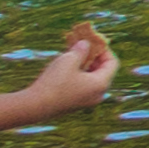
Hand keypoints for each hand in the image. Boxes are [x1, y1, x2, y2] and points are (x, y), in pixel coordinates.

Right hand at [0, 25, 120, 133]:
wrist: (36, 106)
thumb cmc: (55, 82)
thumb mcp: (69, 60)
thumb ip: (81, 49)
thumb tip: (86, 44)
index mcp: (101, 84)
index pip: (112, 63)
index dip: (104, 50)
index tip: (94, 41)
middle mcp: (99, 95)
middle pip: (103, 71)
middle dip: (93, 56)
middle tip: (83, 45)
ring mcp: (88, 101)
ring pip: (92, 78)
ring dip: (84, 64)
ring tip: (73, 53)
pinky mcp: (76, 103)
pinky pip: (83, 85)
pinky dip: (79, 74)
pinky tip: (67, 66)